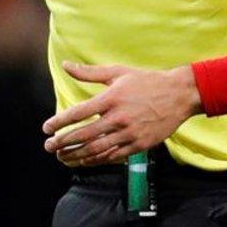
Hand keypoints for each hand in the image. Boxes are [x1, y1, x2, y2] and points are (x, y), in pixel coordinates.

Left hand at [42, 62, 201, 165]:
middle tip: (49, 146)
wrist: (180, 95)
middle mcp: (119, 117)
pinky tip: (84, 160)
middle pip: (83, 135)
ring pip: (96, 150)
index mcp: (112, 98)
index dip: (59, 122)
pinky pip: (112, 157)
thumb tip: (66, 65)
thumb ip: (90, 72)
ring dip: (75, 156)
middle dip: (62, 143)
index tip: (46, 128)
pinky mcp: (139, 145)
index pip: (78, 113)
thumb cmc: (147, 81)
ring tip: (62, 156)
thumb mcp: (119, 72)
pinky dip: (95, 161)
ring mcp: (130, 133)